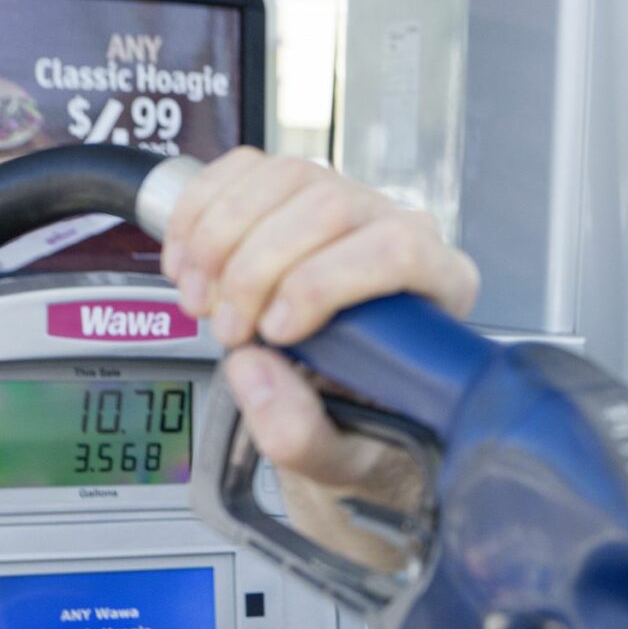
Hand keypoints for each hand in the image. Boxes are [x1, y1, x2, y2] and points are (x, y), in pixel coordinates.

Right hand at [160, 146, 478, 485]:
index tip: (276, 332)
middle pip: (330, 206)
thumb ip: (302, 434)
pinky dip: (199, 214)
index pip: (398, 249)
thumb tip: (255, 369)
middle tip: (228, 330)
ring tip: (203, 301)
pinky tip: (187, 264)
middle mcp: (402, 231)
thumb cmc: (355, 425)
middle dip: (257, 268)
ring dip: (221, 239)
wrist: (332, 406)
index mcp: (440, 287)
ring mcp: (349, 203)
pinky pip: (245, 169)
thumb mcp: (337, 458)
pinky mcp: (296, 192)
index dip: (323, 282)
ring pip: (284, 179)